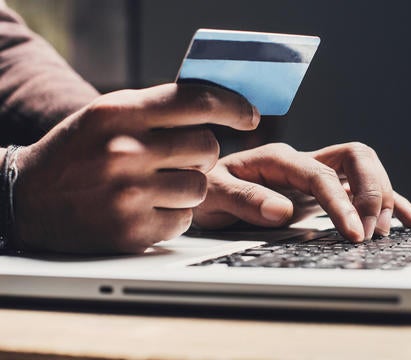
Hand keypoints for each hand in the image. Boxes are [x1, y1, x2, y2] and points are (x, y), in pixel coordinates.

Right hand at [14, 83, 258, 253]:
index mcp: (120, 113)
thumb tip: (218, 103)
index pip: (196, 101)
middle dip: (202, 153)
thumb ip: (157, 107)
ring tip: (158, 185)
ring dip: (188, 187)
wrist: (28, 198)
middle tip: (180, 158)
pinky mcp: (132, 231)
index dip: (232, 106)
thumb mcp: (108, 113)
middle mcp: (126, 151)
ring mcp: (129, 194)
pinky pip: (184, 220)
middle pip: (208, 146)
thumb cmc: (76, 151)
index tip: (249, 114)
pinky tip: (147, 208)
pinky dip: (173, 215)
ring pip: (201, 187)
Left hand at [193, 142, 410, 241]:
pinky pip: (364, 191)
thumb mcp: (213, 195)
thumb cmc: (207, 191)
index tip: (354, 234)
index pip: (321, 175)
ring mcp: (317, 174)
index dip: (342, 202)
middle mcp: (304, 161)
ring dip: (384, 197)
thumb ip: (244, 199)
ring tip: (387, 232)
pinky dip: (391, 203)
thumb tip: (282, 211)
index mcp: (279, 158)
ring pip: (366, 170)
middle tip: (371, 232)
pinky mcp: (325, 192)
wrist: (204, 191)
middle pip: (357, 158)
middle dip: (372, 192)